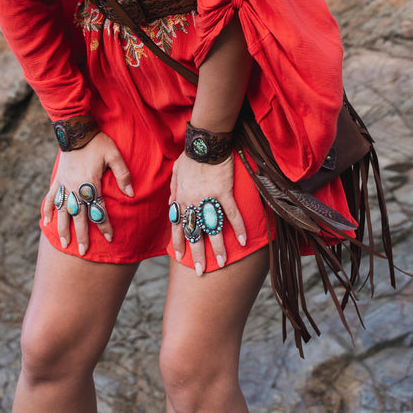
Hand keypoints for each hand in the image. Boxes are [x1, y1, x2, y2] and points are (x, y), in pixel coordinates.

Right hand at [43, 132, 132, 254]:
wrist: (76, 129)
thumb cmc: (97, 142)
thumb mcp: (114, 155)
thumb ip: (123, 174)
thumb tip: (131, 193)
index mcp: (91, 183)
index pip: (99, 209)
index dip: (104, 225)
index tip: (109, 238)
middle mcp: (76, 187)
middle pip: (80, 216)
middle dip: (82, 235)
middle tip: (83, 251)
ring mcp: (64, 185)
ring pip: (63, 212)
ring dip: (63, 229)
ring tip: (64, 244)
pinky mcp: (57, 180)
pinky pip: (51, 198)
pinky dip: (47, 211)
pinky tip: (45, 223)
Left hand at [169, 151, 246, 274]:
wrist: (204, 141)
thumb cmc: (190, 155)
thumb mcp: (175, 171)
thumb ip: (172, 189)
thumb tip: (170, 204)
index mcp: (180, 197)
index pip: (177, 225)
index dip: (179, 242)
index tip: (180, 257)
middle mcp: (192, 201)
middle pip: (193, 232)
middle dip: (196, 254)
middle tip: (200, 271)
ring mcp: (207, 198)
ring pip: (211, 228)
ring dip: (217, 247)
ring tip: (222, 263)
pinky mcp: (223, 192)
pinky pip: (231, 213)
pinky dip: (238, 227)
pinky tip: (243, 240)